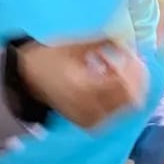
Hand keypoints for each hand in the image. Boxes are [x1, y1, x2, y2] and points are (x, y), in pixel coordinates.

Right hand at [17, 39, 145, 128]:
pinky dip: (118, 95)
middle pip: (132, 100)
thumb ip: (104, 43)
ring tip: (112, 66)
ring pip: (126, 107)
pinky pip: (115, 112)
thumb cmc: (50, 58)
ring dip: (127, 85)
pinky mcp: (91, 124)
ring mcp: (92, 120)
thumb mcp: (75, 46)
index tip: (131, 52)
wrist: (27, 80)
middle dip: (136, 78)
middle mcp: (91, 110)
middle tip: (130, 59)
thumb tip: (128, 39)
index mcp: (85, 90)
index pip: (126, 87)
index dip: (135, 69)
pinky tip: (107, 78)